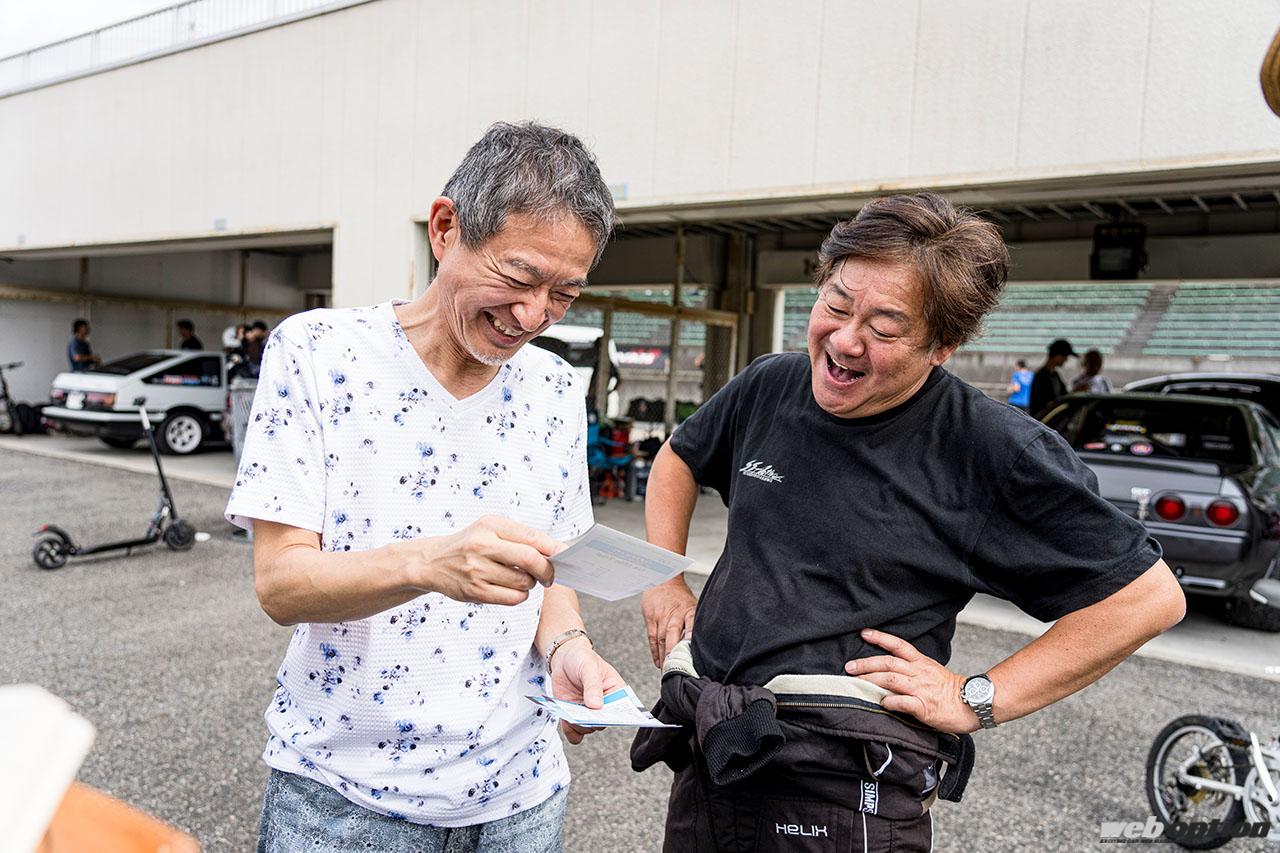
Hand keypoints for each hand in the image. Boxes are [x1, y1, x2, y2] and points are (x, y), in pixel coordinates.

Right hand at [419, 515, 559, 605]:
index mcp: (490, 525)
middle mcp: (483, 545)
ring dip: (530, 583)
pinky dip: (520, 595)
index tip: (567, 555)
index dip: (554, 548)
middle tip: (550, 576)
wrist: (432, 562)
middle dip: (547, 570)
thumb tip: (556, 551)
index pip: (531, 537)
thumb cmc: (469, 544)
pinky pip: (512, 598)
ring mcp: (478, 569)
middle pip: (530, 559)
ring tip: (522, 578)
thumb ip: (520, 537)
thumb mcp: (490, 528)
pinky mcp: (475, 591)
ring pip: (523, 582)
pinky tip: (513, 589)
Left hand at [549, 638, 624, 743]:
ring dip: (579, 724)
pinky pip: (574, 734)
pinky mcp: (575, 717)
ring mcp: (589, 713)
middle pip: (603, 723)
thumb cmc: (582, 658)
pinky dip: (570, 731)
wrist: (564, 658)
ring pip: (588, 729)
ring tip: (572, 712)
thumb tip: (596, 705)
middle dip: (593, 720)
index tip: (607, 715)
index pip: (622, 708)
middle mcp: (604, 706)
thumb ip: (593, 685)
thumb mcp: (589, 667)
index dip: (617, 715)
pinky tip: (567, 720)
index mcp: (616, 692)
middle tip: (585, 713)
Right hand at [641, 575, 695, 666]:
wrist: (663, 581)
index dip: (690, 630)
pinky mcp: (650, 619)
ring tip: (667, 669)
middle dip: (672, 649)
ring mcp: (661, 616)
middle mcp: (674, 613)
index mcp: (688, 609)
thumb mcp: (693, 605)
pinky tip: (658, 662)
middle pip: (672, 632)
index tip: (690, 642)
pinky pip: (652, 638)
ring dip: (663, 655)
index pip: (691, 619)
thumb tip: (708, 644)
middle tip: (674, 664)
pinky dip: (654, 651)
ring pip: (661, 638)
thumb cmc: (681, 598)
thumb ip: (696, 623)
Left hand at [844, 628, 975, 733]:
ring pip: (891, 679)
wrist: (972, 704)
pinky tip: (880, 702)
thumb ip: (911, 669)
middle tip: (849, 667)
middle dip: (866, 664)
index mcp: (921, 663)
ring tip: (857, 683)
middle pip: (888, 663)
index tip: (864, 633)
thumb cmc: (950, 690)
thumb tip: (888, 671)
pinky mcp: (924, 707)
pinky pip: (903, 702)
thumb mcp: (931, 672)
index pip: (898, 645)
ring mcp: (921, 689)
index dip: (880, 638)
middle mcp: (919, 673)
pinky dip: (889, 701)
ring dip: (871, 680)